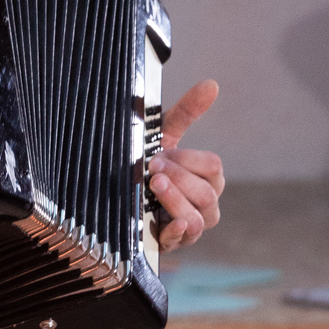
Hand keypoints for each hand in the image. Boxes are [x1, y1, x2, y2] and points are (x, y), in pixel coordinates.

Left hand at [151, 78, 223, 250]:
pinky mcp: (173, 243)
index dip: (187, 159)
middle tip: (152, 168)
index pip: (212, 167)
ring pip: (198, 218)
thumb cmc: (147, 163)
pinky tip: (165, 224)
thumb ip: (186, 112)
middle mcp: (206, 204)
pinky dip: (177, 231)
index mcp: (208, 178)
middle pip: (207, 193)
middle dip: (179, 177)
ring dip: (175, 200)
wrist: (116, 194)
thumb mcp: (162, 137)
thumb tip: (212, 84)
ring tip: (153, 186)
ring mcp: (192, 227)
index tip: (160, 152)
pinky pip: (184, 240)